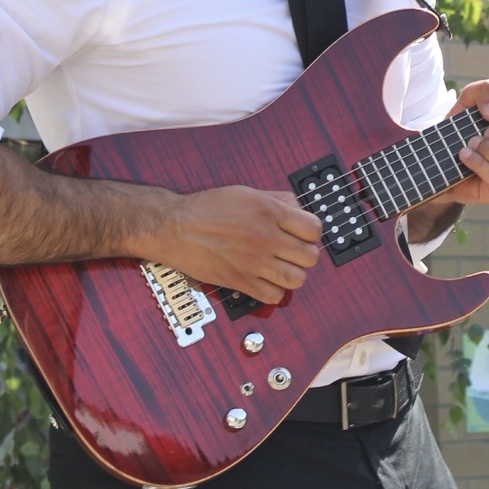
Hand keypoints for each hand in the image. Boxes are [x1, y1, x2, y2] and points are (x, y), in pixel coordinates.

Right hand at [161, 185, 322, 303]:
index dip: (312, 233)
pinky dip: (275, 291)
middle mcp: (265, 237)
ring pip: (297, 279)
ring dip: (293, 274)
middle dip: (305, 254)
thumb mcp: (246, 192)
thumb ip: (276, 198)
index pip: (314, 229)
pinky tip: (267, 280)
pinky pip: (274, 296)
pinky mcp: (240, 281)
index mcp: (269, 211)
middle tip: (294, 252)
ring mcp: (254, 262)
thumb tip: (297, 207)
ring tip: (282, 267)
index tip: (304, 234)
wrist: (174, 227)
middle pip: (310, 256)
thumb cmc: (206, 208)